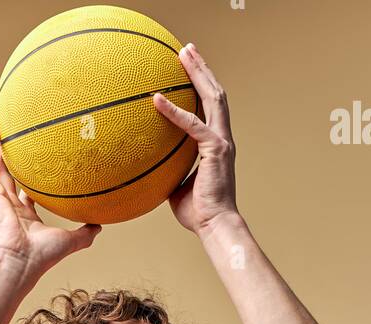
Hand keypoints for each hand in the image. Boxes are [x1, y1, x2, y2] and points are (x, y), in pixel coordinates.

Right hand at [0, 120, 101, 276]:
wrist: (20, 261)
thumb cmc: (41, 256)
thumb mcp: (69, 241)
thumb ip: (85, 233)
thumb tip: (100, 225)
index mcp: (23, 217)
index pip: (23, 195)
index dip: (28, 182)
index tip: (35, 168)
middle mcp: (8, 206)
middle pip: (6, 177)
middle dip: (8, 161)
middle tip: (13, 142)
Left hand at [152, 43, 238, 236]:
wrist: (214, 226)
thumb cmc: (197, 213)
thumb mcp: (176, 187)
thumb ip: (168, 170)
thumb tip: (147, 166)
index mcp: (216, 145)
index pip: (210, 108)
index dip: (201, 86)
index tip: (188, 69)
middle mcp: (223, 138)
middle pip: (214, 93)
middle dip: (201, 69)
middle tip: (187, 50)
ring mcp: (222, 142)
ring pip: (212, 98)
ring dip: (197, 74)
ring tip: (184, 54)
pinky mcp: (216, 150)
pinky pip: (192, 125)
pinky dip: (174, 112)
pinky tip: (157, 100)